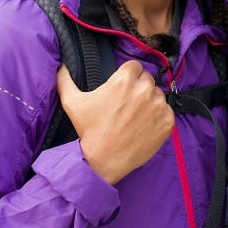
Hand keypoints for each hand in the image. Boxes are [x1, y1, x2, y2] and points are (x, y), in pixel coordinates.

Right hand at [55, 62, 173, 184]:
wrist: (104, 160)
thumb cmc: (89, 131)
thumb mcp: (72, 103)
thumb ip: (65, 80)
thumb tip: (61, 66)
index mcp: (124, 80)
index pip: (134, 67)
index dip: (127, 77)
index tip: (122, 90)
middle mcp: (144, 89)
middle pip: (147, 79)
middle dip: (138, 88)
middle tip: (127, 105)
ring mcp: (158, 105)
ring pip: (158, 95)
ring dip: (150, 102)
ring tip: (135, 117)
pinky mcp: (167, 121)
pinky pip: (167, 111)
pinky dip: (159, 117)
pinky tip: (144, 126)